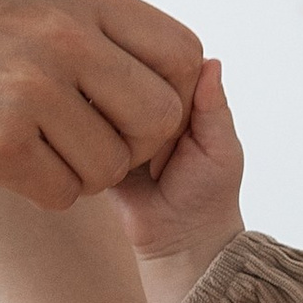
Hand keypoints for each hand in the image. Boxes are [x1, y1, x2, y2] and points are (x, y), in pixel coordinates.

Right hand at [0, 0, 203, 208]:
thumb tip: (193, 71)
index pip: (184, 54)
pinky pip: (63, 193)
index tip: (139, 113)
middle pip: (160, 119)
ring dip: (83, 174)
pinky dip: (42, 191)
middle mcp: (63, 33)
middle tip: (93, 144)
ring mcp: (31, 87)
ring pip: (111, 167)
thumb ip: (104, 29)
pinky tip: (5, 162)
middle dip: (136, 147)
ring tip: (38, 148)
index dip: (176, 96)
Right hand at [113, 59, 245, 302]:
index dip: (161, 76)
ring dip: (114, 117)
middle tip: (158, 148)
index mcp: (177, 96)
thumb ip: (214, 107)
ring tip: (141, 155)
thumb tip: (210, 61)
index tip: (172, 112)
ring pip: (103, 96)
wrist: (178, 241)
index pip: (160, 61)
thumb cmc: (208, 194)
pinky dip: (93, 133)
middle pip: (127, 74)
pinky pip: (82, 124)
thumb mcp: (220, 148)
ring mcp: (114, 120)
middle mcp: (142, 102)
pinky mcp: (91, 141)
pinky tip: (109, 149)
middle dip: (136, 101)